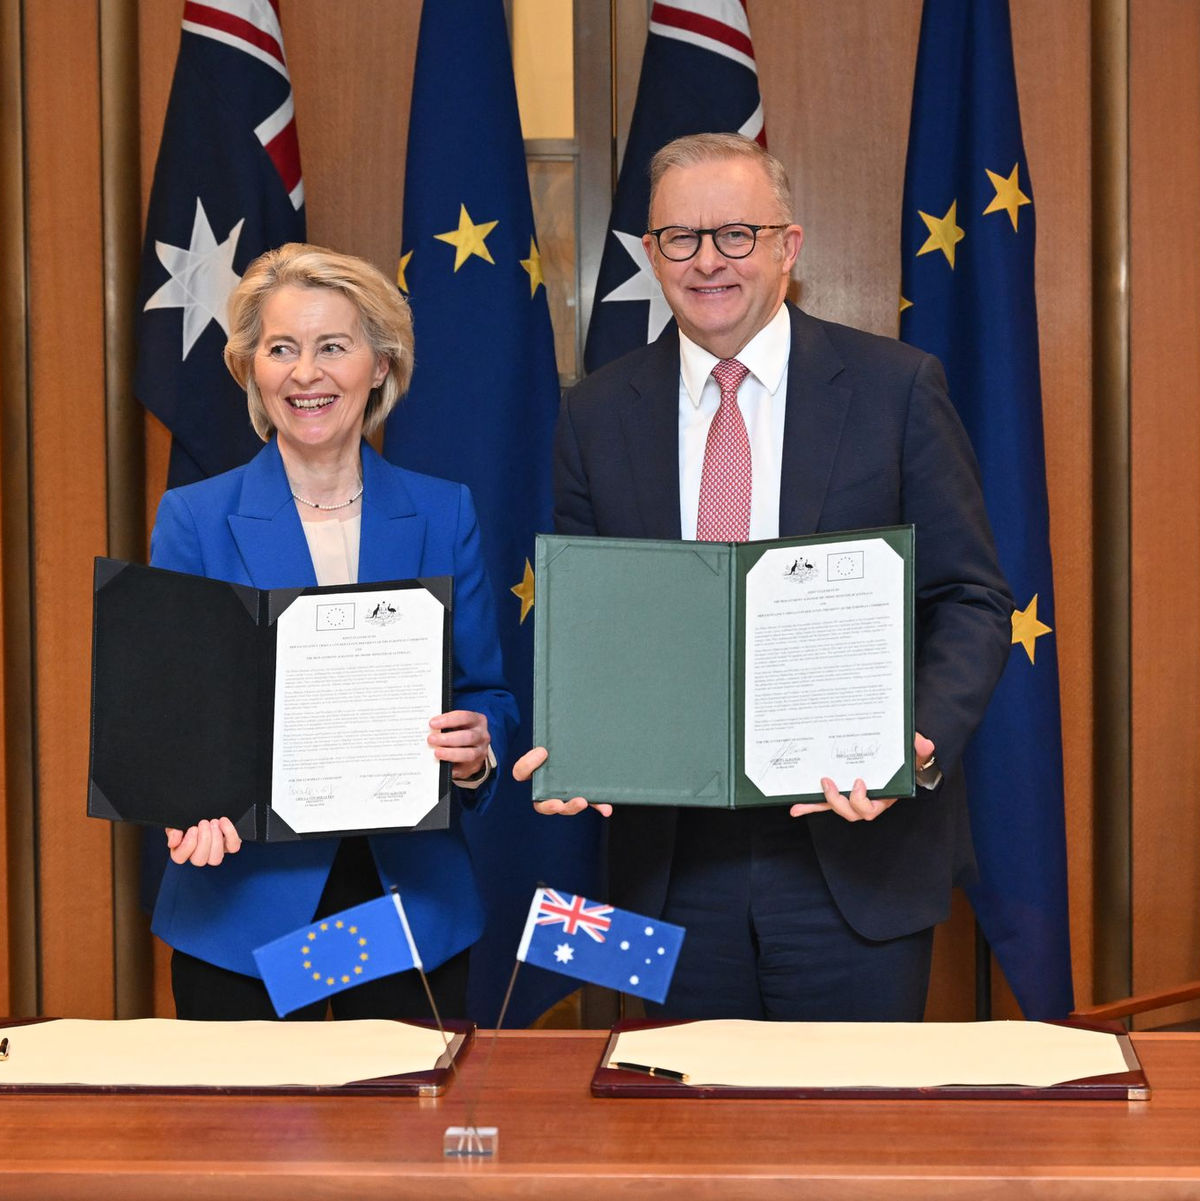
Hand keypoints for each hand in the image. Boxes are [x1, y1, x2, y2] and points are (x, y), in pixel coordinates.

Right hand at [166, 817, 241, 865]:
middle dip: (204, 839)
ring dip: (216, 839)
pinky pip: (233, 847)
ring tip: (214, 822)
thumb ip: (173, 831)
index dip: (187, 845)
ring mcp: (214, 852)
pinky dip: (230, 834)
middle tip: (204, 823)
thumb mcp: (177, 821)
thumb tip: (173, 843)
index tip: (193, 829)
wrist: (206, 811)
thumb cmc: (190, 818)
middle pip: (199, 860)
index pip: (179, 858)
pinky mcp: (229, 846)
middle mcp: (198, 855)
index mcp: (182, 850)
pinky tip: (223, 822)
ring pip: (215, 859)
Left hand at [428, 710, 490, 779]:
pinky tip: (440, 765)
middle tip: (431, 739)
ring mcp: (480, 752)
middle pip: (468, 736)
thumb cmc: (460, 732)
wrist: (471, 748)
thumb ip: (446, 724)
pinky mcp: (474, 766)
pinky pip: (463, 769)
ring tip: (436, 752)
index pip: (465, 717)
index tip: (432, 723)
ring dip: (450, 753)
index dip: (448, 720)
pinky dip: (450, 767)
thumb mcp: (458, 724)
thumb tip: (428, 728)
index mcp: (478, 721)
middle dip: (448, 738)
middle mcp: (482, 736)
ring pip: (468, 754)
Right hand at [513, 747, 611, 816]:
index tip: (543, 752)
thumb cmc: (562, 744)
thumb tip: (543, 751)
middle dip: (549, 806)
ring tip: (583, 801)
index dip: (528, 764)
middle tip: (558, 804)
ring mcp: (564, 794)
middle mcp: (546, 788)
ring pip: (563, 807)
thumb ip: (552, 743)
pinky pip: (588, 803)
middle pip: (540, 804)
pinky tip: (606, 809)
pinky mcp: (582, 795)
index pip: (521, 772)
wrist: (580, 744)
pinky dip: (598, 805)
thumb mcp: (555, 741)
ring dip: (572, 807)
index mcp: (535, 772)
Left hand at [790, 732, 934, 821]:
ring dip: (818, 804)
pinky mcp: (840, 791)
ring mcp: (851, 797)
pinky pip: (824, 801)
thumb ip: (919, 747)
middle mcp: (867, 800)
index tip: (858, 782)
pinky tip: (795, 806)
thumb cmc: (906, 757)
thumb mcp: (913, 750)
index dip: (861, 800)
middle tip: (827, 782)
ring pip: (835, 808)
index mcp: (884, 796)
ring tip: (801, 800)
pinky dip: (810, 804)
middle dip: (837, 801)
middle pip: (851, 812)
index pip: (871, 808)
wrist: (899, 755)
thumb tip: (925, 744)